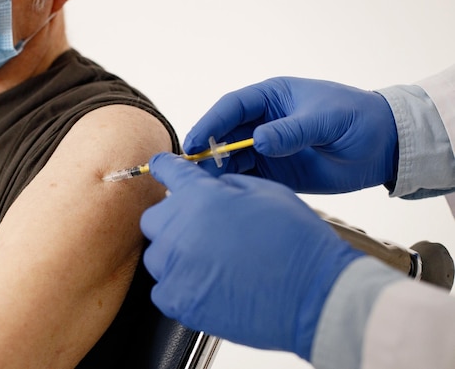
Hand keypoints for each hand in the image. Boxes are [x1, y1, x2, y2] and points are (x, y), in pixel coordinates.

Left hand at [141, 153, 363, 359]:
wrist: (315, 295)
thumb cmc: (297, 242)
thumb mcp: (266, 192)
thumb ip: (226, 184)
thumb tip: (208, 186)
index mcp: (201, 196)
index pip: (167, 170)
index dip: (165, 168)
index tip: (161, 169)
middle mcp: (180, 228)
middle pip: (155, 218)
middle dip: (173, 220)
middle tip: (202, 230)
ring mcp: (176, 267)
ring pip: (157, 255)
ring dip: (176, 255)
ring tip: (211, 262)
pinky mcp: (178, 301)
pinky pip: (163, 288)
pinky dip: (180, 285)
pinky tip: (208, 284)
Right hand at [183, 77, 397, 192]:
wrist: (383, 146)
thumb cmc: (357, 119)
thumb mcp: (326, 119)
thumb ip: (292, 130)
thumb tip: (258, 141)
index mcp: (271, 97)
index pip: (232, 107)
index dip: (209, 123)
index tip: (193, 142)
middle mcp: (263, 121)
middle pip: (225, 134)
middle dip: (207, 150)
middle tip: (192, 171)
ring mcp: (268, 147)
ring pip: (232, 158)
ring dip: (218, 171)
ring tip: (203, 188)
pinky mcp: (276, 171)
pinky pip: (248, 177)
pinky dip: (235, 185)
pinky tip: (225, 195)